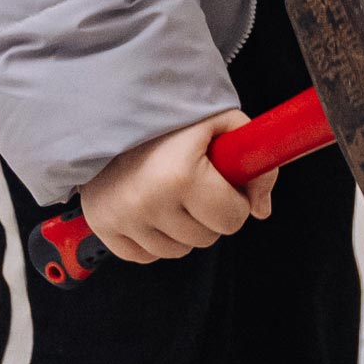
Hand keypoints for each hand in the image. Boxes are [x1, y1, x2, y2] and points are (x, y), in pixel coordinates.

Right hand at [75, 108, 259, 263]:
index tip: (223, 183)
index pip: (232, 219)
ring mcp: (122, 218)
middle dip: (209, 214)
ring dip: (181, 228)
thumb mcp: (221, 122)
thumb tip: (261, 207)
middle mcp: (148, 202)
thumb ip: (254, 160)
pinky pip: (145, 255)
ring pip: (178, 250)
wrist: (111, 108)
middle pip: (206, 238)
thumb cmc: (168, 117)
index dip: (235, 200)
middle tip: (196, 184)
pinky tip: (151, 206)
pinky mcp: (103, 227)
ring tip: (171, 191)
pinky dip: (153, 237)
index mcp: (180, 175)